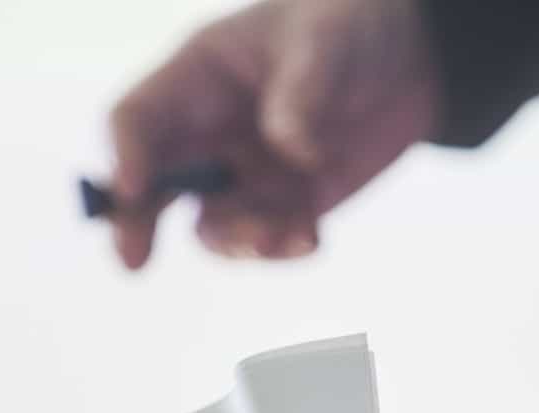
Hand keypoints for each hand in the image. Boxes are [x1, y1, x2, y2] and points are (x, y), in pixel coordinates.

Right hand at [108, 0, 439, 267]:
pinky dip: (284, 248)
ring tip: (282, 237)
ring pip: (212, 225)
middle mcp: (209, 132)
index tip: (133, 190)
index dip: (126, 154)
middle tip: (133, 261)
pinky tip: (312, 239)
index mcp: (198, 78)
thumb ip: (303, 92)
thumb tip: (291, 152)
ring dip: (238, 242)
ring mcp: (244, 174)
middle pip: (152, 183)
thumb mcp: (328, 41)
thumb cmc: (352, 26)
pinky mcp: (284, 204)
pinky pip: (268, 240)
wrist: (412, 59)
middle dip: (137, 223)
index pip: (139, 118)